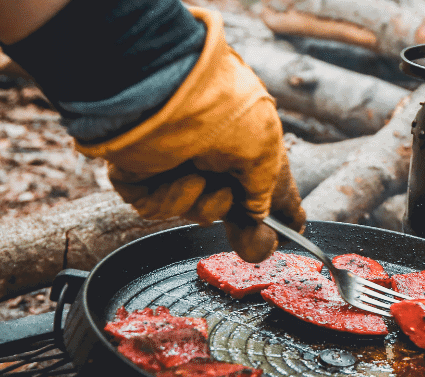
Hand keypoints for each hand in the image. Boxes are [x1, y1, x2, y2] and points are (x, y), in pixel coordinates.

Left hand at [75, 7, 303, 261]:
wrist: (178, 96)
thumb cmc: (229, 114)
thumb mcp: (267, 159)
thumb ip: (265, 198)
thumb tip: (261, 224)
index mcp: (239, 140)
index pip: (257, 185)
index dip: (271, 211)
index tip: (288, 233)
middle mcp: (206, 150)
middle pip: (224, 206)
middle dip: (239, 221)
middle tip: (252, 230)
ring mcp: (171, 163)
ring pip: (193, 211)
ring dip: (206, 205)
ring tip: (204, 176)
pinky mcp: (137, 174)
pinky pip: (156, 209)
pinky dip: (174, 200)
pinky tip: (182, 176)